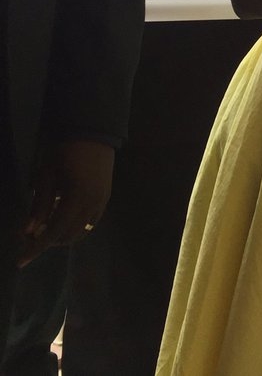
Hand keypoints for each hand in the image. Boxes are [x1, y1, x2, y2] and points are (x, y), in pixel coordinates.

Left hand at [19, 140, 114, 265]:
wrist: (93, 135)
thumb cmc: (65, 153)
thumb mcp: (46, 178)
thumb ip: (39, 206)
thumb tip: (28, 231)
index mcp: (76, 200)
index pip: (53, 233)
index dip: (35, 248)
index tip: (20, 261)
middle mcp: (92, 206)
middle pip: (67, 236)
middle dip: (46, 241)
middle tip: (29, 234)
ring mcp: (101, 203)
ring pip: (80, 231)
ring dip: (61, 235)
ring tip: (45, 226)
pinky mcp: (105, 198)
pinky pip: (90, 222)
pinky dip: (74, 226)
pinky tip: (62, 217)